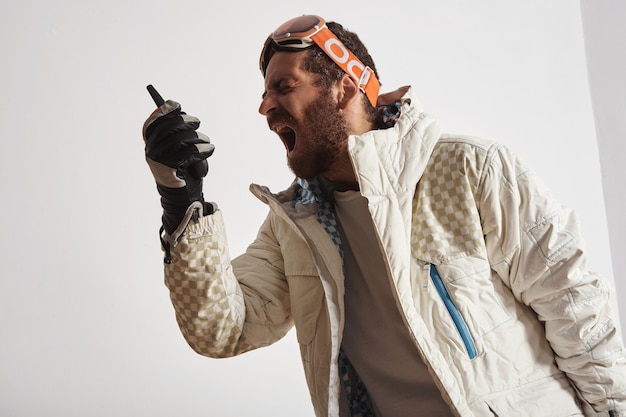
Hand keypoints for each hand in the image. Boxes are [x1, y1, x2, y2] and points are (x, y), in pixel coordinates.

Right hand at [142, 100, 214, 240]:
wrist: (185, 199)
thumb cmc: (185, 173)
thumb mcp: (180, 151)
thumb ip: (178, 134)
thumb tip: (180, 114)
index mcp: (151, 145)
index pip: (152, 123)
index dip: (164, 112)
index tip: (176, 105)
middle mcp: (151, 152)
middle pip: (168, 128)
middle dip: (185, 122)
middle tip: (197, 123)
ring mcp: (158, 161)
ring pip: (180, 140)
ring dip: (198, 138)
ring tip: (207, 143)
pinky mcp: (170, 170)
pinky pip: (188, 153)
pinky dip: (202, 150)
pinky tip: (209, 150)